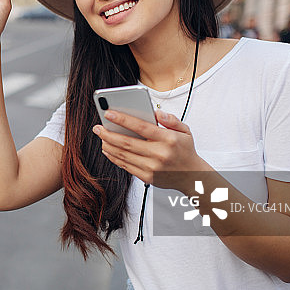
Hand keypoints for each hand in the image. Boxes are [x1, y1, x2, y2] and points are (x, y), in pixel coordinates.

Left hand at [92, 109, 210, 192]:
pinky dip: (114, 157)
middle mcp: (159, 154)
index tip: (108, 113)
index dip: (122, 119)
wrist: (193, 177)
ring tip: (101, 137)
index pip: (141, 127)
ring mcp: (152, 167)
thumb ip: (171, 119)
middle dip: (108, 134)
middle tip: (97, 127)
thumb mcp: (185, 131)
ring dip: (108, 145)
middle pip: (127, 143)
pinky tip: (108, 149)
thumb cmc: (185, 151)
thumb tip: (156, 112)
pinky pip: (125, 166)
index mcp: (168, 139)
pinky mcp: (147, 177)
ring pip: (123, 155)